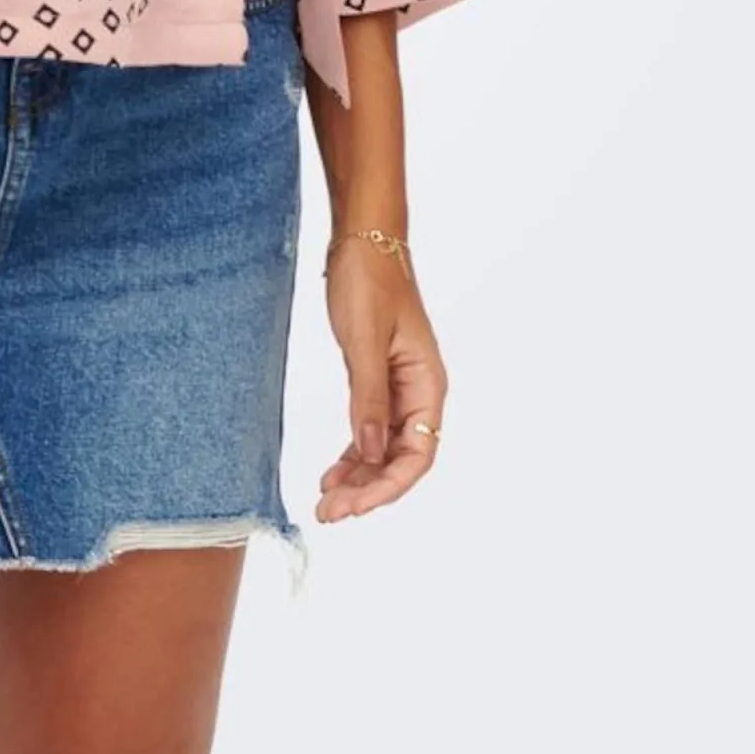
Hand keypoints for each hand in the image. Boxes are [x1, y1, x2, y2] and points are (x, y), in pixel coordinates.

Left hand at [316, 237, 446, 521]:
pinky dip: (353, 452)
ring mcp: (399, 387)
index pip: (419, 453)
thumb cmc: (368, 280)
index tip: (355, 506)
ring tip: (326, 502)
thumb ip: (368, 396)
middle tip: (330, 513)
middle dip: (368, 489)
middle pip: (401, 457)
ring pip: (384, 448)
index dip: (389, 485)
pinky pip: (370, 428)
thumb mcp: (364, 339)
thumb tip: (370, 452)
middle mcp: (419, 391)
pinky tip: (332, 472)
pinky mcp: (377, 378)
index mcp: (428, 383)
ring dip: (359, 476)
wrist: (360, 240)